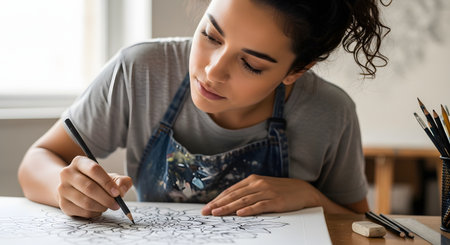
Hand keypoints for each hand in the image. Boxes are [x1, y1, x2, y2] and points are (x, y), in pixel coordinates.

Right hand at [57, 156, 132, 217]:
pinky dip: (95, 213)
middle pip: (89, 187)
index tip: (117, 193)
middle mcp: (67, 174)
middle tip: (117, 204)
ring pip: (86, 202)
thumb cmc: (95, 181)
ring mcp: (62, 189)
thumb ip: (120, 181)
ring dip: (102, 207)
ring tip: (108, 206)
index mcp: (79, 162)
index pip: (94, 170)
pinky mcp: (63, 204)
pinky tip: (98, 209)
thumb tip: (121, 189)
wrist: (73, 188)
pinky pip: (82, 212)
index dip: (107, 182)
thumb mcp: (108, 176)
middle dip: (107, 198)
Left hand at [201, 174, 318, 215]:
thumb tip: (231, 202)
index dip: (218, 199)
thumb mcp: (263, 187)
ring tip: (217, 213)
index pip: (231, 190)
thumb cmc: (281, 191)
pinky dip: (248, 210)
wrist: (304, 191)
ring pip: (243, 200)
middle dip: (218, 204)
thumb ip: (249, 192)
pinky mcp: (275, 201)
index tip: (207, 206)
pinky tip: (239, 214)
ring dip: (228, 207)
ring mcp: (266, 192)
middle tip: (206, 211)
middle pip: (234, 195)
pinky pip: (259, 206)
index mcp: (253, 180)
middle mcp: (258, 184)